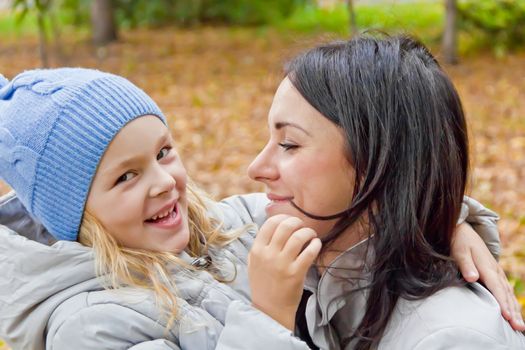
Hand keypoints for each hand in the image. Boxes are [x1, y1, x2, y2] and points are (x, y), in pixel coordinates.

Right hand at [248, 215, 321, 329]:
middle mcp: (269, 255)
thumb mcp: (253, 263)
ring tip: (311, 235)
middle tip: (302, 226)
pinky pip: (309, 252)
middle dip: (297, 222)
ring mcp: (282, 264)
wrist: (270, 309)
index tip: (290, 220)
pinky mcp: (296, 273)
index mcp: (257, 250)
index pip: (270, 224)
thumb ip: (260, 246)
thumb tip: (273, 227)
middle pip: (285, 226)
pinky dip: (315, 244)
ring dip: (308, 232)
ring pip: (299, 236)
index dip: (283, 217)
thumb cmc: (263, 285)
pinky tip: (316, 244)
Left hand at [452, 223, 524, 330]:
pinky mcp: (494, 272)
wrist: (462, 229)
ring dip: (514, 309)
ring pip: (508, 293)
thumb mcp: (460, 251)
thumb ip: (466, 265)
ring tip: (519, 325)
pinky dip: (511, 301)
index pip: (496, 288)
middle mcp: (495, 270)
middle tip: (519, 328)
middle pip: (506, 294)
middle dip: (513, 311)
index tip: (507, 317)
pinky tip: (513, 312)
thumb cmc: (459, 241)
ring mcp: (496, 271)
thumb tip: (473, 278)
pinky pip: (505, 290)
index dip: (502, 303)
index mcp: (487, 266)